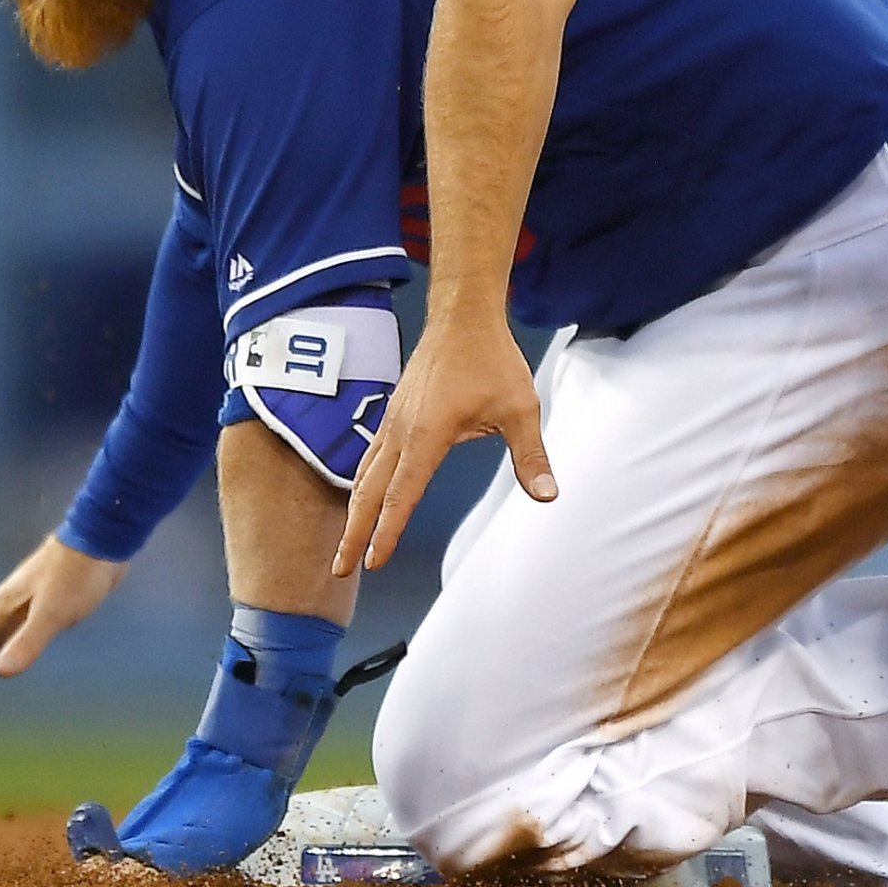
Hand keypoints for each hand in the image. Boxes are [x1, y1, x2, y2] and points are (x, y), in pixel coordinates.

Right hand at [0, 535, 124, 698]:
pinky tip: (11, 648)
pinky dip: (2, 645)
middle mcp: (6, 605)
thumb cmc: (76, 576)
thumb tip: (0, 672)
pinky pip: (11, 629)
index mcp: (2, 608)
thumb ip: (27, 641)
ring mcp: (24, 600)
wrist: (100, 538)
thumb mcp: (53, 613)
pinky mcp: (44, 599)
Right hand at [335, 309, 556, 577]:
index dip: (387, 532)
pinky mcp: (394, 412)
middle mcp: (401, 432)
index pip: (401, 496)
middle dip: (354, 533)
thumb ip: (531, 455)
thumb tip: (548, 495)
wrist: (463, 316)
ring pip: (364, 475)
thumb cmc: (492, 359)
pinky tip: (362, 494)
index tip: (374, 562)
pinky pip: (370, 456)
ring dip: (353, 511)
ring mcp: (393, 421)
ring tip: (345, 543)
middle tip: (339, 569)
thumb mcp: (521, 409)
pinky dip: (360, 483)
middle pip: (369, 493)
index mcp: (427, 437)